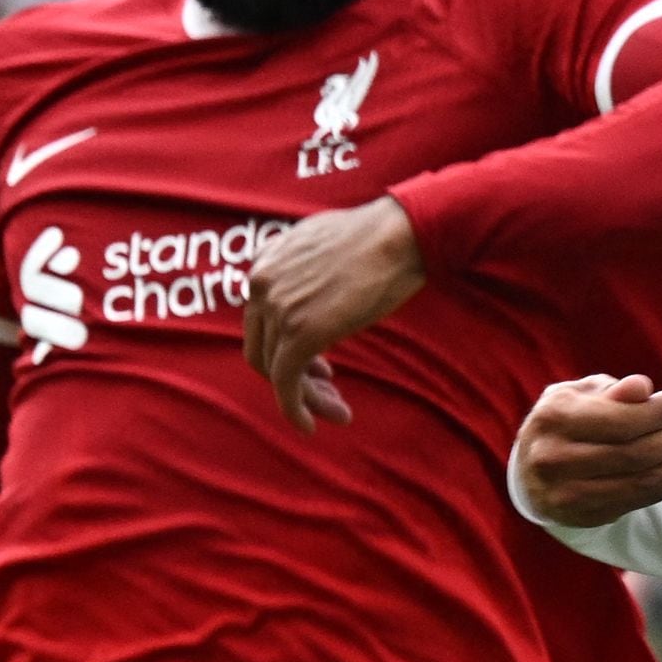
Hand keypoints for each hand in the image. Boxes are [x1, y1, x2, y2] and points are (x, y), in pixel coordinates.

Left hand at [240, 196, 421, 435]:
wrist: (400, 235)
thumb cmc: (377, 237)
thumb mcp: (322, 244)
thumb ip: (301, 269)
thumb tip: (306, 293)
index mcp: (263, 263)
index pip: (260, 323)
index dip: (285, 350)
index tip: (321, 366)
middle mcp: (260, 285)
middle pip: (262, 350)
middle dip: (295, 377)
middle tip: (329, 390)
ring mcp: (278, 309)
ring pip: (275, 372)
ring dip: (305, 398)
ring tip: (338, 412)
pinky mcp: (300, 334)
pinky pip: (286, 384)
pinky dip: (295, 409)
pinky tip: (310, 426)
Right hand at [514, 374, 661, 528]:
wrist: (530, 470)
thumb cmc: (567, 420)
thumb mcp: (581, 394)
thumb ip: (613, 391)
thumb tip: (644, 388)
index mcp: (554, 419)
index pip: (618, 422)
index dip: (658, 414)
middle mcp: (555, 461)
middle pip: (635, 456)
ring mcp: (569, 496)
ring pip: (645, 485)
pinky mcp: (588, 518)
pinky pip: (645, 502)